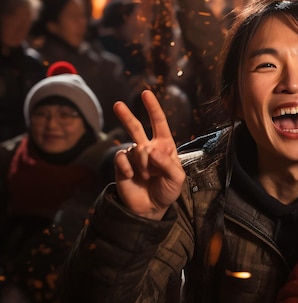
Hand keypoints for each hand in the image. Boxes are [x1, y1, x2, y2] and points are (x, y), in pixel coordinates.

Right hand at [113, 90, 185, 219]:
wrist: (150, 208)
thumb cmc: (167, 191)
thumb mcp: (176, 178)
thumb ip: (167, 164)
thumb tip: (152, 150)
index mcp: (164, 146)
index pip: (159, 123)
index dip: (153, 108)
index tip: (146, 94)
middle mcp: (148, 148)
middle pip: (136, 127)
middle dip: (126, 116)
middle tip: (117, 105)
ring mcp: (134, 156)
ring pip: (135, 148)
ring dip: (143, 163)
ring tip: (146, 176)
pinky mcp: (122, 166)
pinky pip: (122, 159)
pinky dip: (128, 168)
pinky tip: (133, 177)